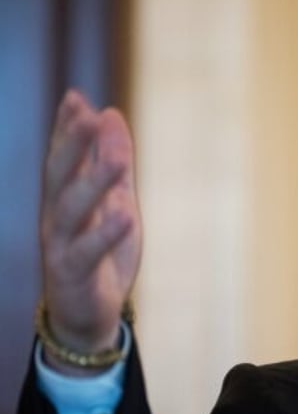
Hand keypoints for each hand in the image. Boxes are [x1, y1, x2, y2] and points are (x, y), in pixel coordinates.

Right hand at [39, 90, 141, 370]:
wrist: (89, 316)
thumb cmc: (101, 256)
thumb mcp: (115, 203)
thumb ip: (113, 164)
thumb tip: (111, 114)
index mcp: (66, 200)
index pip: (64, 158)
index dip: (68, 128)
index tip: (76, 97)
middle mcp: (56, 219)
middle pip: (60, 176)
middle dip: (72, 144)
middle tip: (86, 114)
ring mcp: (60, 246)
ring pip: (72, 210)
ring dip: (93, 182)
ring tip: (117, 159)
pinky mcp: (72, 274)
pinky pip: (87, 252)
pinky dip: (106, 233)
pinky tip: (125, 215)